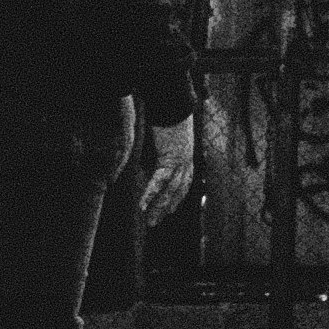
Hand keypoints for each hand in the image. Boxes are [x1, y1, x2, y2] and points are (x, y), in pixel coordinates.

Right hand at [140, 113, 198, 227]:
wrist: (174, 107)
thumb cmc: (170, 118)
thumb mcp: (168, 138)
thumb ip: (163, 151)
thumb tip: (157, 158)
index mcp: (186, 156)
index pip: (184, 183)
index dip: (178, 198)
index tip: (171, 210)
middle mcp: (186, 161)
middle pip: (177, 190)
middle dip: (166, 207)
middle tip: (155, 222)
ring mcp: (181, 161)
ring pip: (170, 190)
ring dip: (159, 206)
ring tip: (150, 221)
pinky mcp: (170, 158)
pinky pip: (159, 180)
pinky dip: (150, 194)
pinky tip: (142, 205)